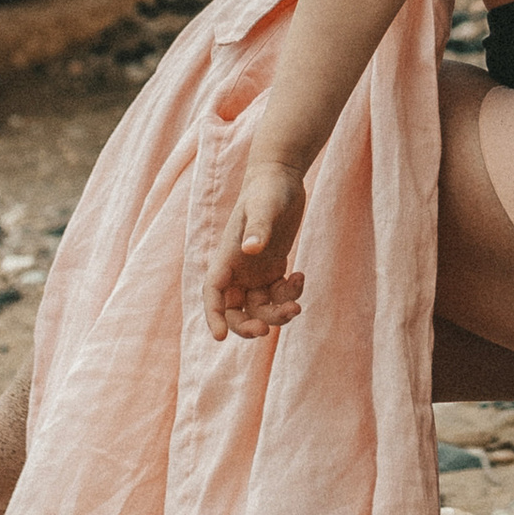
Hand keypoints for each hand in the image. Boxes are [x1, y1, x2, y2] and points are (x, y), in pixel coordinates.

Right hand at [202, 156, 309, 342]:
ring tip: (296, 306)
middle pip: (234, 310)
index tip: (219, 338)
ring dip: (275, 314)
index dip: (213, 317)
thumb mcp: (264, 206)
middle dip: (246, 324)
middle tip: (266, 329)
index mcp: (227, 256)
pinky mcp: (272, 267)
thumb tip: (251, 249)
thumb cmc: (268, 188)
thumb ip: (258, 227)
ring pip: (259, 307)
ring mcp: (254, 270)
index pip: (213, 294)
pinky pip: (278, 295)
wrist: (282, 176)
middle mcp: (237, 268)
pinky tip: (300, 277)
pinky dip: (289, 294)